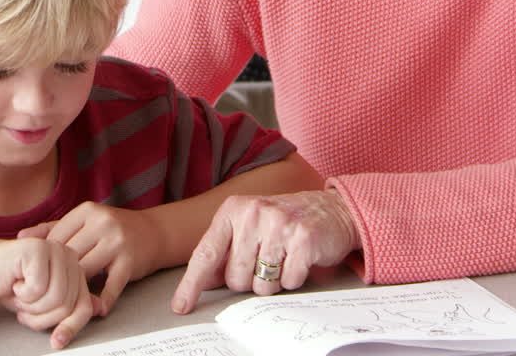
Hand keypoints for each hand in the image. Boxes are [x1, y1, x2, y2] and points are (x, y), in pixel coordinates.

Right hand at [0, 238, 95, 348]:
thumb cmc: (15, 285)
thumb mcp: (46, 304)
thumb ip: (70, 306)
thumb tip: (99, 309)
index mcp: (75, 268)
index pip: (84, 305)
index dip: (69, 327)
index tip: (57, 341)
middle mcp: (70, 255)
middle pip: (68, 305)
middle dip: (41, 316)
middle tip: (26, 307)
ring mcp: (56, 249)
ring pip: (56, 298)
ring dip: (31, 306)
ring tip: (21, 295)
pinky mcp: (39, 248)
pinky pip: (38, 288)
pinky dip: (22, 294)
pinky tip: (16, 283)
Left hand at [19, 201, 161, 316]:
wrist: (155, 233)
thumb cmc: (112, 230)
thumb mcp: (85, 221)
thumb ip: (53, 228)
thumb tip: (20, 235)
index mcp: (87, 211)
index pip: (56, 238)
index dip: (47, 258)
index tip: (42, 271)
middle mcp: (102, 223)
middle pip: (68, 256)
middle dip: (59, 274)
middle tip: (50, 289)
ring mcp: (118, 242)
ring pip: (85, 271)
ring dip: (76, 287)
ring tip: (68, 298)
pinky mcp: (130, 262)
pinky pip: (111, 286)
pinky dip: (102, 299)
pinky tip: (96, 307)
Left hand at [170, 190, 360, 313]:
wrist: (334, 209)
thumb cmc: (285, 222)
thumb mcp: (250, 227)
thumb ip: (226, 251)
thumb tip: (203, 282)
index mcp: (234, 209)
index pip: (206, 253)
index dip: (192, 284)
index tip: (181, 305)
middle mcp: (253, 213)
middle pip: (235, 278)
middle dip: (250, 280)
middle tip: (266, 261)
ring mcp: (279, 224)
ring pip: (261, 285)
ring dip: (273, 282)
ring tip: (284, 259)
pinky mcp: (303, 239)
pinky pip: (288, 282)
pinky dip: (294, 279)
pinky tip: (300, 259)